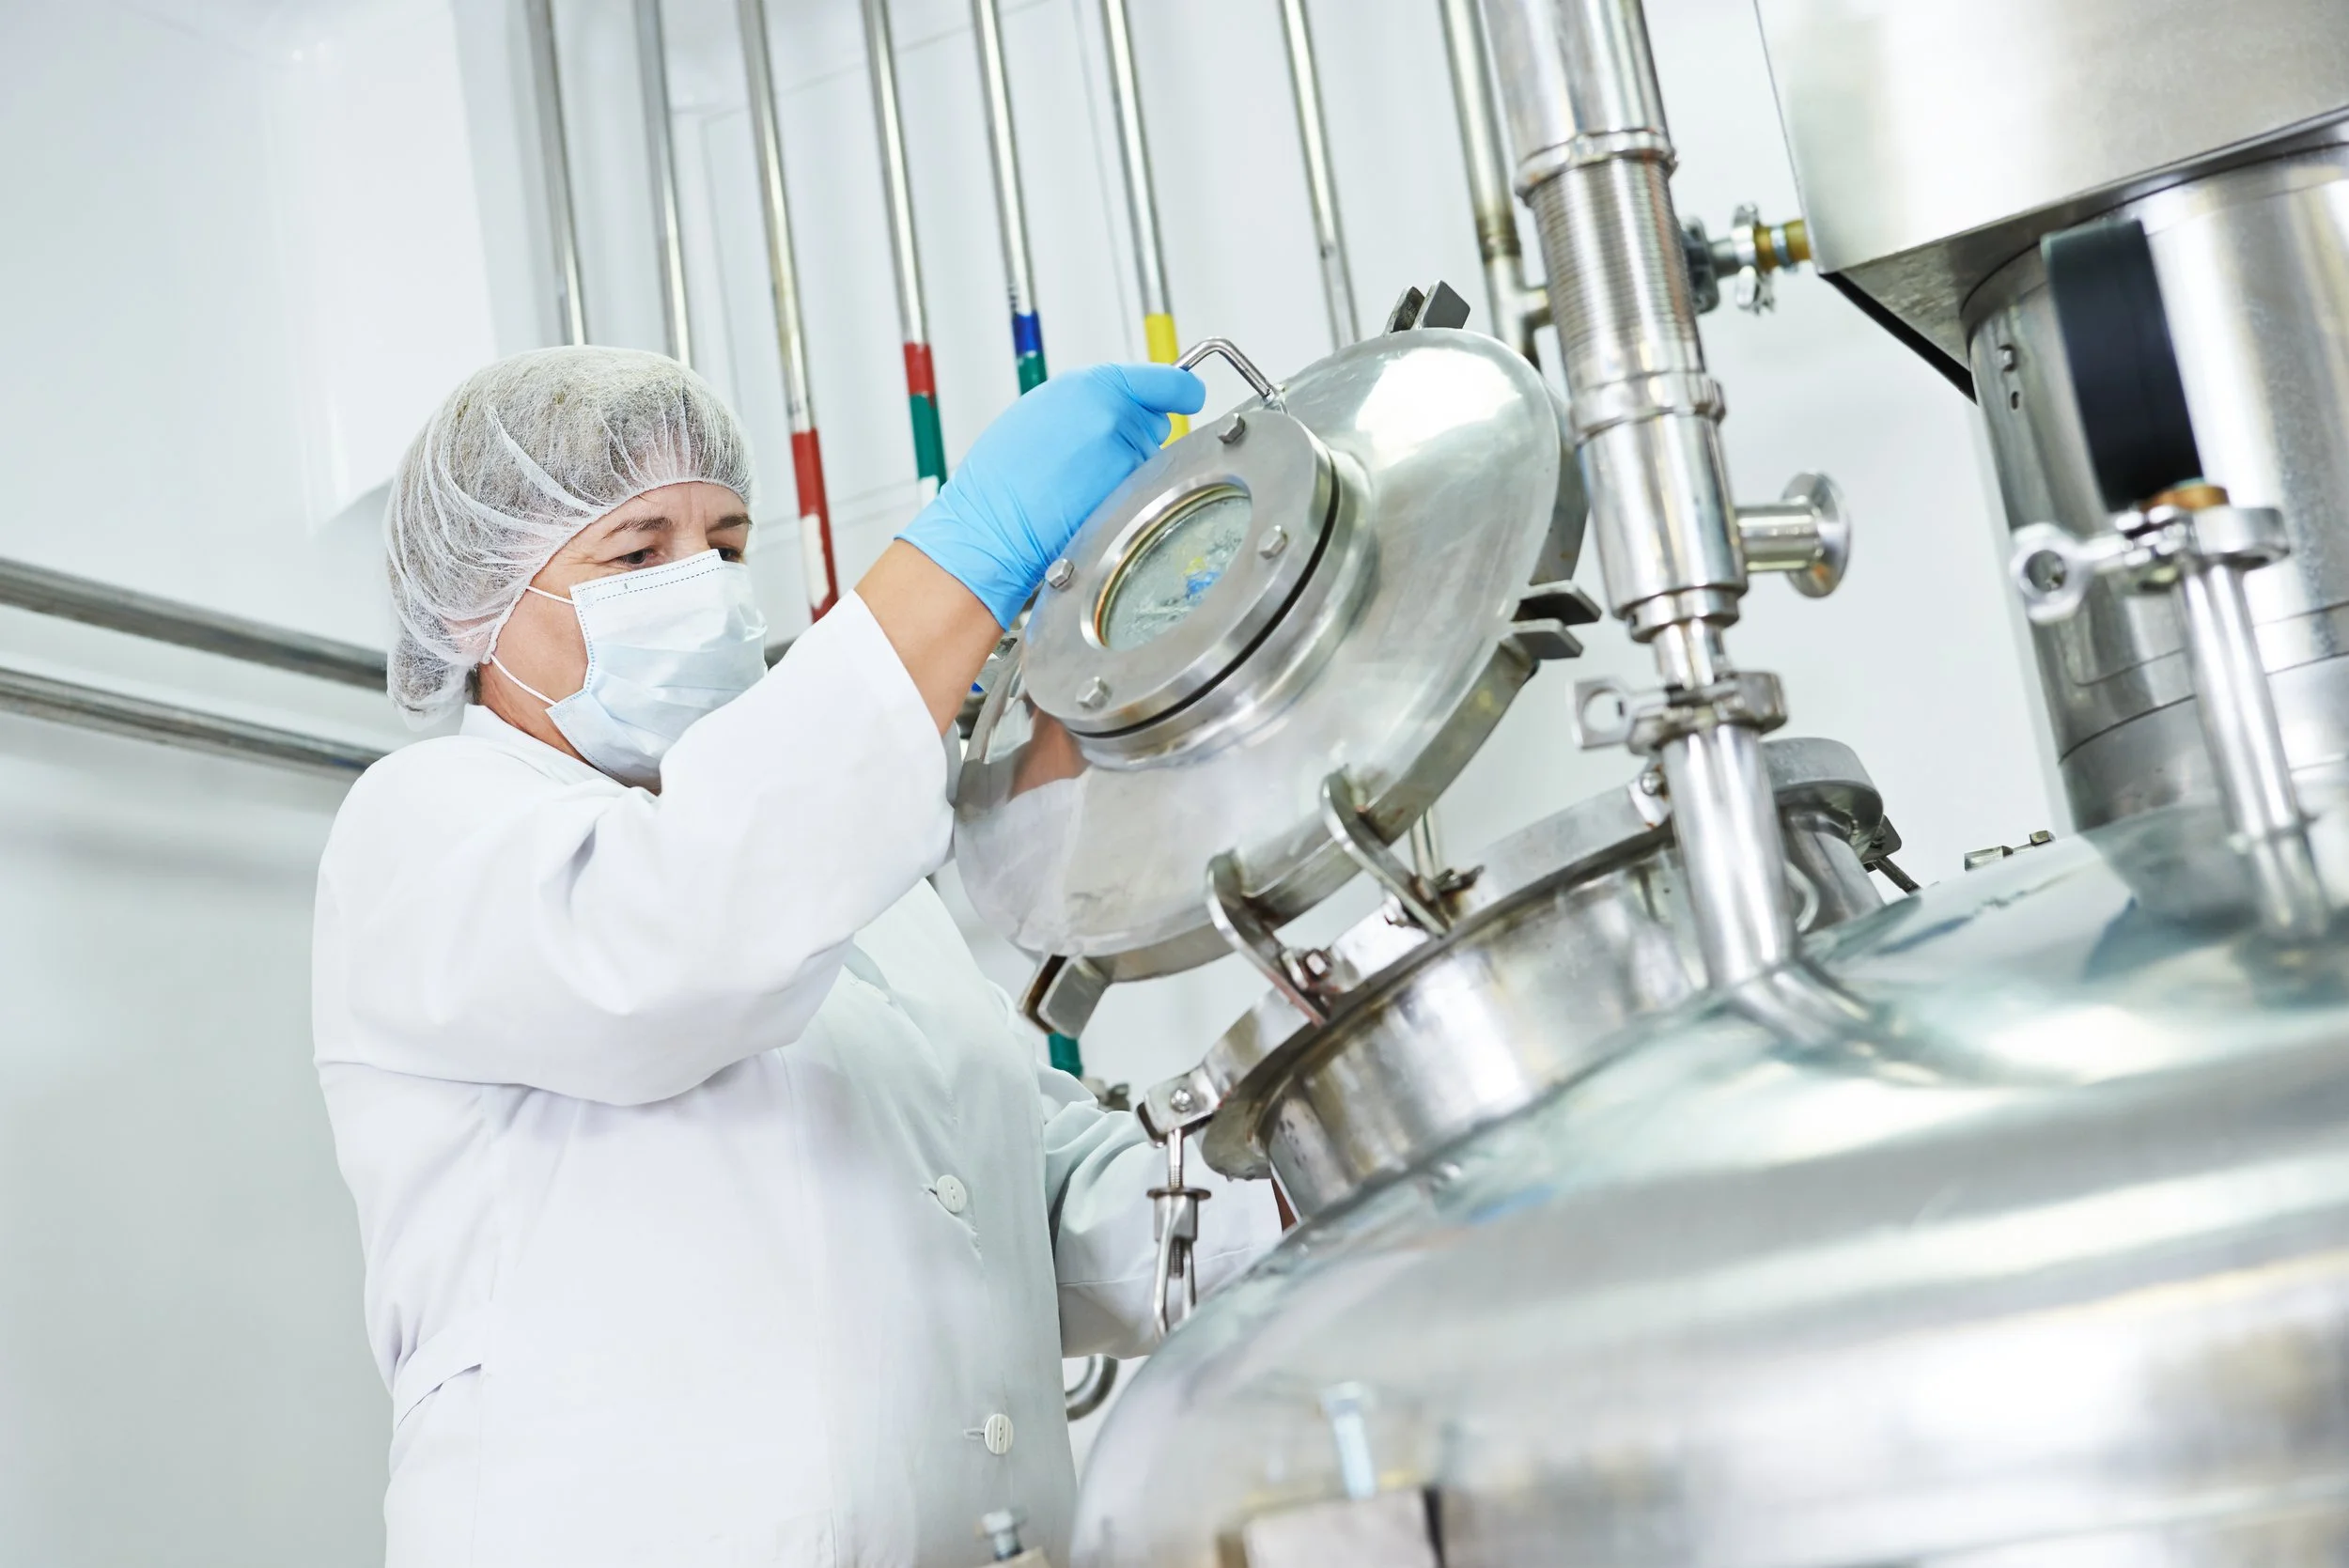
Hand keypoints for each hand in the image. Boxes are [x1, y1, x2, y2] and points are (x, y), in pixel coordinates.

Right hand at [897, 364, 1205, 626]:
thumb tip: (1122, 403)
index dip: (1180, 391)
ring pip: (1149, 461)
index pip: (1164, 381)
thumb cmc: (1000, 478)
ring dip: (1126, 471)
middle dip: (1136, 437)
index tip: (1188, 395)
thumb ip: (1090, 401)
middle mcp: (1112, 415)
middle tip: (1091, 456)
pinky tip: (1085, 502)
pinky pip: (1141, 492)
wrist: (988, 527)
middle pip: (1157, 424)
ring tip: (1078, 482)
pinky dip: (1124, 498)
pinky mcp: (1127, 494)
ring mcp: (1123, 456)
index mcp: (1089, 385)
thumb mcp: (1041, 411)